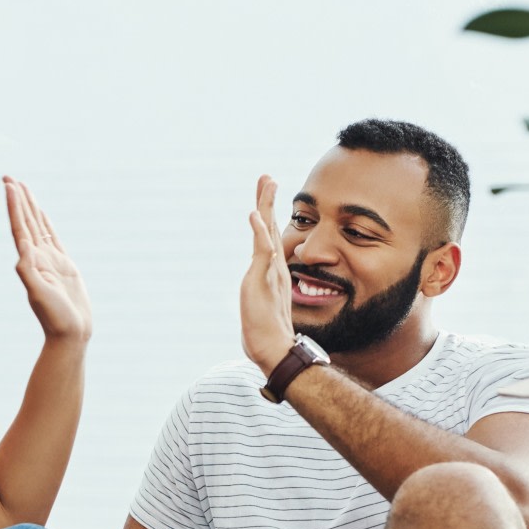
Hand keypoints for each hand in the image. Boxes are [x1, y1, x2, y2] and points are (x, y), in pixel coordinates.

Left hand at [5, 177, 91, 341]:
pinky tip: (41, 214)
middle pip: (25, 221)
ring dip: (30, 207)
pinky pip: (52, 237)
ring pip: (37, 226)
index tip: (9, 186)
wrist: (70, 334)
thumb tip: (22, 247)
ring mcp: (49, 260)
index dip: (14, 206)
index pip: (19, 227)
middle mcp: (37, 258)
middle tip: (8, 177)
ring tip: (23, 188)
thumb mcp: (39, 294)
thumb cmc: (55, 318)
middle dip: (18, 199)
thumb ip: (29, 271)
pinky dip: (45, 223)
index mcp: (29, 261)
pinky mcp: (62, 265)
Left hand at [240, 175, 295, 373]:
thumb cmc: (267, 334)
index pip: (270, 237)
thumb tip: (260, 295)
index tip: (266, 194)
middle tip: (267, 177)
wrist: (274, 350)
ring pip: (269, 232)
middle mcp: (274, 268)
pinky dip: (259, 232)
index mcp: (273, 272)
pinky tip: (254, 215)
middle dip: (268, 201)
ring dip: (266, 206)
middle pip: (271, 227)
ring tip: (266, 183)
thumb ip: (262, 297)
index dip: (267, 216)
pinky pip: (262, 251)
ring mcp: (270, 272)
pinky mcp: (264, 280)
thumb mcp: (261, 308)